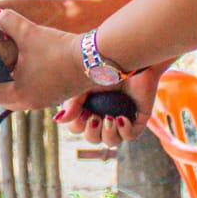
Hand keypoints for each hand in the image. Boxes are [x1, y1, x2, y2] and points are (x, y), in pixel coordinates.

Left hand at [0, 9, 88, 111]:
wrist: (93, 58)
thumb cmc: (57, 49)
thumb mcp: (28, 31)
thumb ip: (7, 21)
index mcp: (17, 94)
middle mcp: (30, 103)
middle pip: (4, 98)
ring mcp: (46, 102)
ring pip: (21, 97)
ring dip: (14, 83)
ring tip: (14, 64)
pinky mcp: (58, 96)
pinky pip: (36, 94)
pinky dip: (30, 83)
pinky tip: (35, 65)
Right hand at [54, 62, 169, 145]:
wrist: (129, 56)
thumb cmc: (105, 66)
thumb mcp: (83, 85)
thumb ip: (72, 103)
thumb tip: (58, 120)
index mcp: (89, 107)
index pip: (78, 128)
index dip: (77, 126)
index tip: (83, 113)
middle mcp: (104, 114)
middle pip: (94, 139)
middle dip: (92, 134)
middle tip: (96, 118)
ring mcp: (122, 116)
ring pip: (113, 141)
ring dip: (108, 135)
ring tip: (109, 118)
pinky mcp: (138, 116)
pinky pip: (131, 136)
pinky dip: (125, 131)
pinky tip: (121, 118)